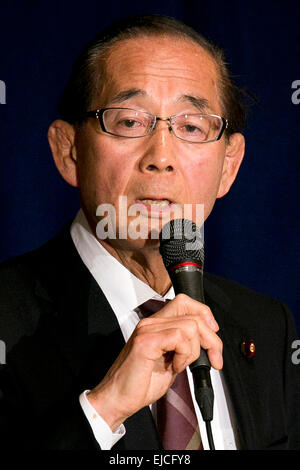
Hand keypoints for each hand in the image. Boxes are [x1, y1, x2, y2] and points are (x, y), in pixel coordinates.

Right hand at [87, 293, 222, 430]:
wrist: (118, 398)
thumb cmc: (140, 383)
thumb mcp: (171, 361)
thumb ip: (185, 347)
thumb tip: (207, 342)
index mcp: (156, 325)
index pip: (185, 302)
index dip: (204, 315)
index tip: (213, 334)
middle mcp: (151, 323)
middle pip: (193, 314)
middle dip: (211, 339)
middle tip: (214, 358)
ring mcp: (148, 330)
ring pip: (190, 326)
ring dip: (193, 351)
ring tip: (180, 364)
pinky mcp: (146, 341)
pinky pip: (179, 337)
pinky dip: (184, 355)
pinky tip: (174, 366)